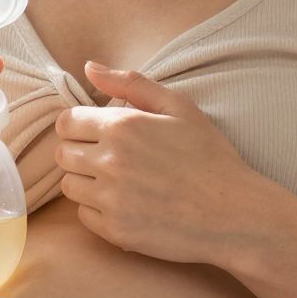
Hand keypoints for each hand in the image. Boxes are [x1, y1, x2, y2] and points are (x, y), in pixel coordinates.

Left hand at [51, 60, 270, 265]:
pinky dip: (97, 209)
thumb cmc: (209, 156)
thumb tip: (90, 67)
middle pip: (63, 154)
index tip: (97, 133)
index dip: (79, 126)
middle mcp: (110, 161)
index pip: (66, 122)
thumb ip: (131, 83)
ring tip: (118, 182)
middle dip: (80, 152)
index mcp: (122, 126)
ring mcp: (111, 198)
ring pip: (69, 186)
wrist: (233, 212)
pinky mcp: (115, 230)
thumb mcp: (179, 107)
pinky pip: (84, 215)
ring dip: (86, 181)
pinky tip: (125, 204)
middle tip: (110, 158)